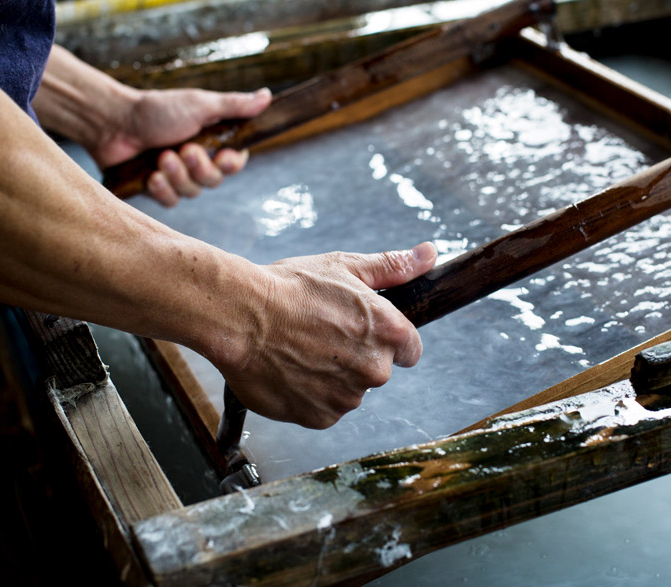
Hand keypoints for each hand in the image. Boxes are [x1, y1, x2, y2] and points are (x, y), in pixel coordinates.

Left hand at [34, 45, 273, 205]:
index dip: (232, 164)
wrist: (113, 122)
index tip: (222, 156)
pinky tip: (150, 176)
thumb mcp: (200, 105)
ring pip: (192, 192)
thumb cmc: (156, 109)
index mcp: (211, 141)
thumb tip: (268, 95)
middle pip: (214, 181)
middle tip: (184, 150)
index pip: (235, 162)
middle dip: (199, 168)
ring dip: (177, 176)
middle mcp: (197, 160)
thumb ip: (234, 105)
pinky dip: (162, 190)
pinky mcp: (157, 188)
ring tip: (161, 157)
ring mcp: (176, 176)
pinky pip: (171, 202)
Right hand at [210, 242, 437, 428]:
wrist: (242, 316)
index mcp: (390, 332)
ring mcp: (348, 398)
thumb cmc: (291, 287)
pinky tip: (290, 370)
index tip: (361, 331)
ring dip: (331, 376)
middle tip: (320, 333)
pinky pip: (323, 409)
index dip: (385, 339)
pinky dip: (309, 395)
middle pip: (376, 370)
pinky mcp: (320, 417)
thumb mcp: (345, 267)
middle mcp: (376, 370)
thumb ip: (392, 267)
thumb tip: (429, 254)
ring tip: (299, 350)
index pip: (410, 350)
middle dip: (355, 356)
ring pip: (348, 390)